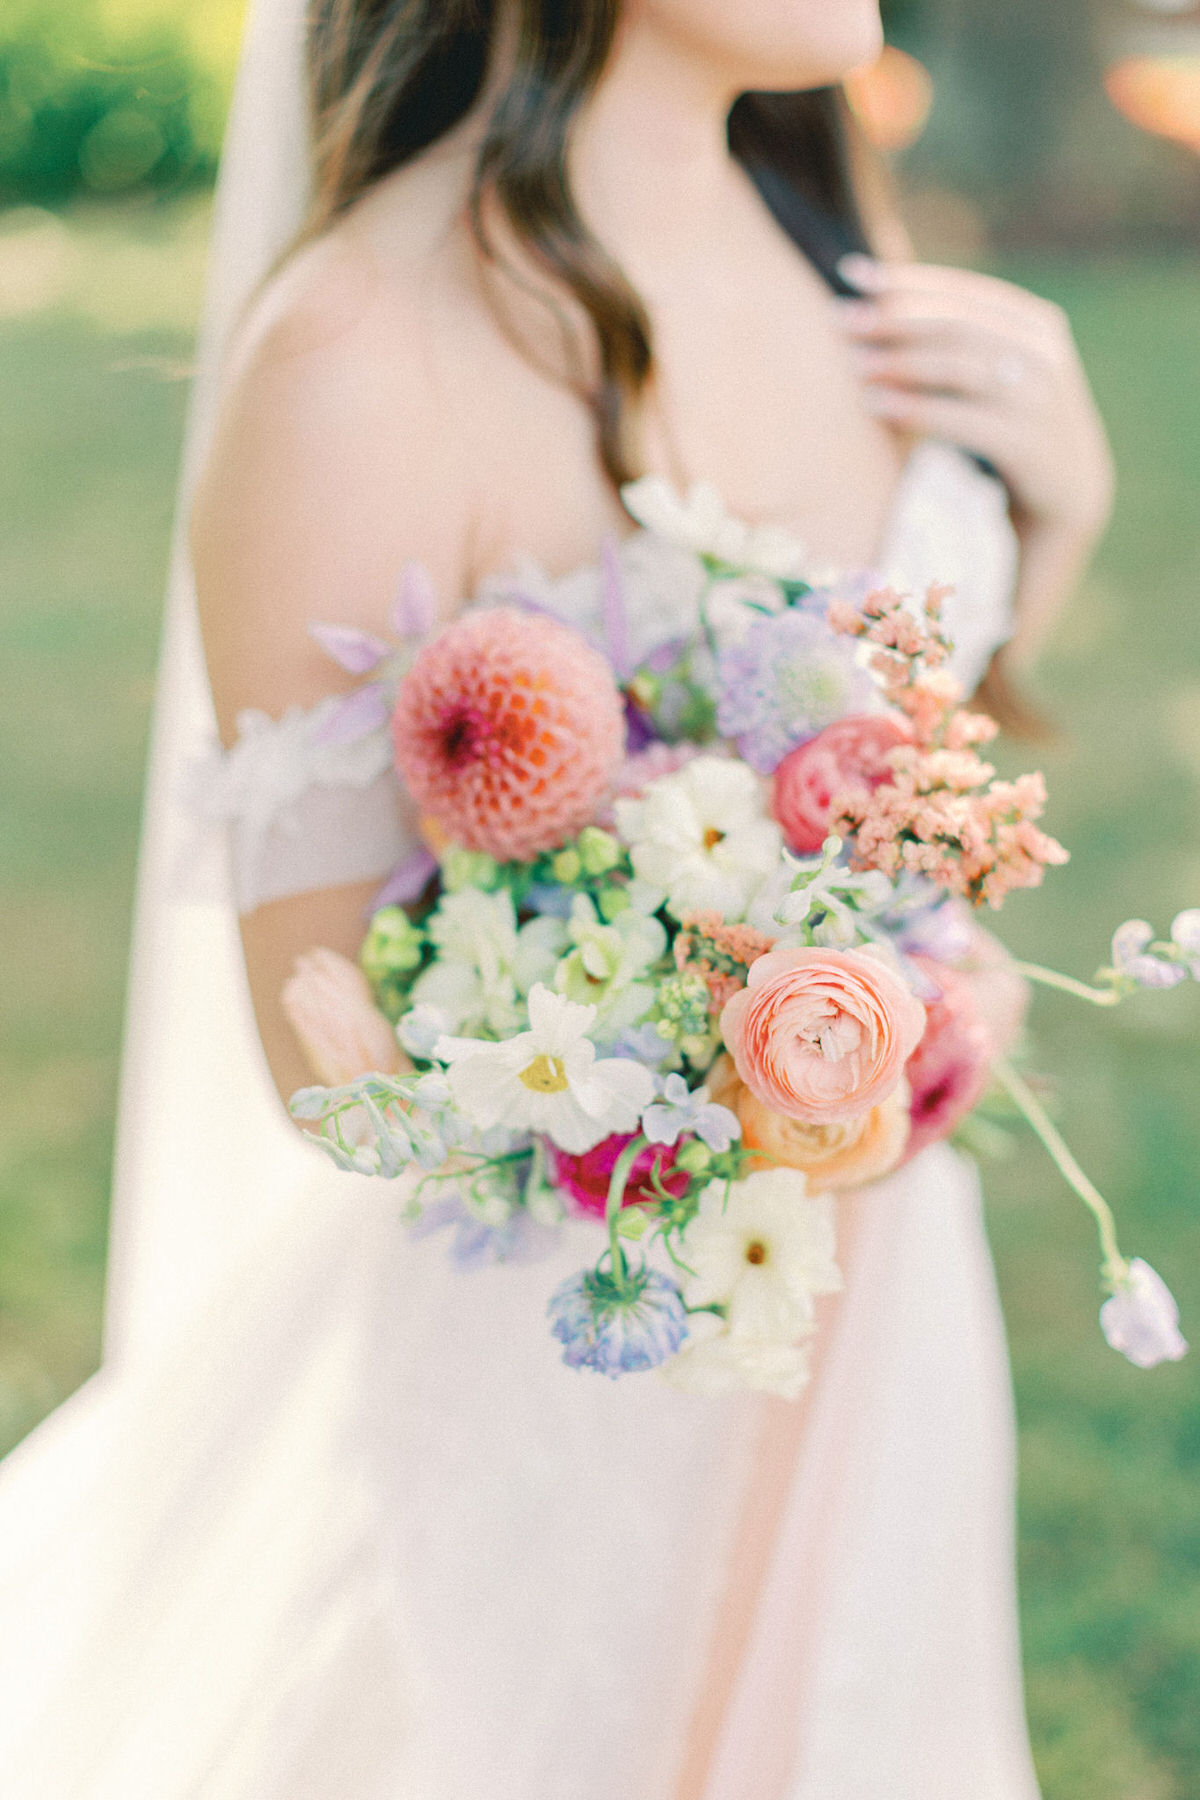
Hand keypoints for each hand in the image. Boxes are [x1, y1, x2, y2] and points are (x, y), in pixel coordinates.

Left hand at [835, 254, 1115, 540]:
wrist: (1069, 489)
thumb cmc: (1012, 423)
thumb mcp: (998, 372)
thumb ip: (959, 339)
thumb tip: (880, 301)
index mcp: (1034, 323)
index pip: (961, 292)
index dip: (905, 280)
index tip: (851, 273)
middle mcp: (1041, 353)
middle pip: (957, 325)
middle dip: (894, 319)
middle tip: (841, 319)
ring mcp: (1039, 398)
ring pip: (960, 367)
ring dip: (901, 361)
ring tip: (853, 363)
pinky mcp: (1028, 444)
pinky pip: (963, 419)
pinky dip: (916, 408)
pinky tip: (876, 404)